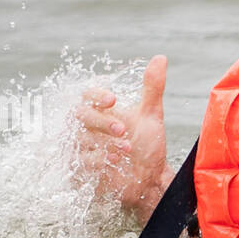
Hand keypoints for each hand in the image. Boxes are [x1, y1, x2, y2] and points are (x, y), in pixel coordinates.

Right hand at [72, 54, 171, 219]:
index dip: (97, 95)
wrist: (149, 179)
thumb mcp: (151, 116)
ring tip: (126, 150)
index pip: (88, 95)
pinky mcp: (80, 168)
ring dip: (104, 143)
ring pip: (80, 138)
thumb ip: (152, 88)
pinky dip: (96, 160)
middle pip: (80, 115)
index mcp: (101, 111)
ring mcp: (81, 147)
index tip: (113, 100)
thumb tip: (160, 58)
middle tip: (123, 130)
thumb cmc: (147, 146)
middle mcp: (87, 127)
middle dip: (102, 122)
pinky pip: (79, 160)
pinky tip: (113, 162)